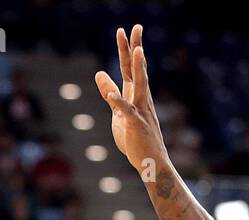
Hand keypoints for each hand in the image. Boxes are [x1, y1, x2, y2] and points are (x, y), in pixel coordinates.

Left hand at [94, 24, 166, 172]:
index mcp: (135, 94)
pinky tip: (111, 95)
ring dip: (138, 68)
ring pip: (140, 85)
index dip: (128, 49)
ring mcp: (141, 110)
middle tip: (134, 27)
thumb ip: (109, 92)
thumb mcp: (117, 112)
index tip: (126, 30)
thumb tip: (99, 74)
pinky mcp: (136, 125)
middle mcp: (141, 98)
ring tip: (137, 50)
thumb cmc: (134, 137)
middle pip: (137, 69)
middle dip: (135, 48)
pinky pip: (127, 112)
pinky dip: (118, 103)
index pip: (130, 67)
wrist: (149, 161)